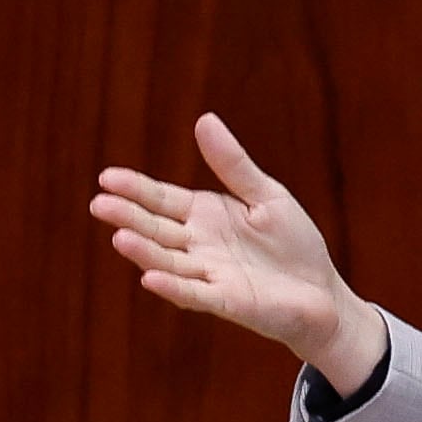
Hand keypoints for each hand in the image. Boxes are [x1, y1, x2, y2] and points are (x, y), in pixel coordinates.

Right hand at [90, 114, 387, 386]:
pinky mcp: (226, 302)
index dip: (135, 189)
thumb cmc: (292, 244)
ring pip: (168, 261)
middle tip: (99, 204)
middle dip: (128, 217)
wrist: (322, 293)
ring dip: (143, 252)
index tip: (106, 177)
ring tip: (119, 238)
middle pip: (155, 229)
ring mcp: (209, 275)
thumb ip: (233, 164)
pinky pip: (194, 293)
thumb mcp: (265, 194)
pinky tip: (150, 278)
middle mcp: (198, 245)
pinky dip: (172, 286)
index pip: (160, 200)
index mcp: (204, 215)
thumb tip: (204, 119)